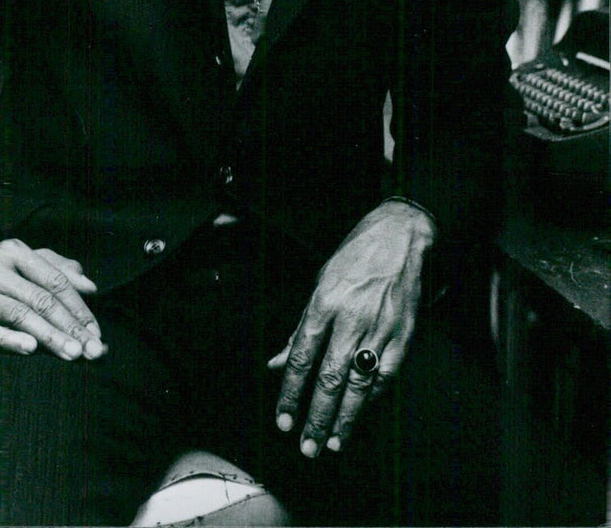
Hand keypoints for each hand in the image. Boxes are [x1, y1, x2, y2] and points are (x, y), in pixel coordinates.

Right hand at [0, 238, 105, 359]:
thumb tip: (89, 286)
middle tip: (92, 350)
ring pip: (19, 315)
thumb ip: (56, 271)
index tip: (97, 331)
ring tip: (72, 354)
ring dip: (49, 337)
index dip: (79, 307)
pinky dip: (9, 340)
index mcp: (13, 251)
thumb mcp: (20, 267)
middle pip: (41, 299)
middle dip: (70, 326)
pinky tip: (30, 349)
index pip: (54, 280)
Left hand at [267, 200, 435, 457]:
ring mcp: (380, 329)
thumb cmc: (356, 256)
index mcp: (324, 302)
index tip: (283, 420)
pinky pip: (385, 376)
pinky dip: (371, 399)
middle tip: (306, 446)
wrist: (401, 236)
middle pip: (329, 378)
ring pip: (359, 384)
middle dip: (317, 417)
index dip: (290, 393)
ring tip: (333, 444)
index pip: (300, 358)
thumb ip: (301, 327)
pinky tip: (360, 415)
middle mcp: (351, 318)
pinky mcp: (404, 336)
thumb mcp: (320, 283)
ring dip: (345, 419)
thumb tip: (277, 362)